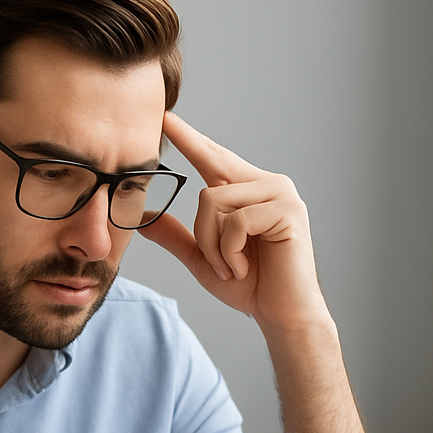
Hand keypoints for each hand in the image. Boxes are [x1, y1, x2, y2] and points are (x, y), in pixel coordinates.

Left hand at [143, 113, 329, 331]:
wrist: (282, 315)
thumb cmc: (250, 286)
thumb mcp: (204, 258)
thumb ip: (177, 235)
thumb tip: (144, 218)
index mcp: (249, 189)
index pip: (213, 158)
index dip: (189, 138)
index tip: (165, 117)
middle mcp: (268, 184)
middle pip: (208, 188)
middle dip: (204, 232)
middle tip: (220, 262)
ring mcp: (280, 194)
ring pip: (215, 203)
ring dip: (215, 246)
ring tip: (233, 269)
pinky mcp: (288, 210)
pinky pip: (236, 221)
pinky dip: (230, 252)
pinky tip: (243, 268)